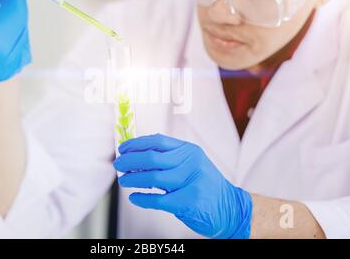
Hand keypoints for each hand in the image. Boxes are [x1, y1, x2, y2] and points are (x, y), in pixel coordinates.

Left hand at [113, 134, 252, 238]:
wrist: (231, 208)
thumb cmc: (205, 186)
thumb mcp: (191, 164)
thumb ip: (168, 159)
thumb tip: (136, 156)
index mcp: (189, 150)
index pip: (157, 141)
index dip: (136, 144)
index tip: (122, 148)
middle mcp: (190, 162)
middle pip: (151, 158)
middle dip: (130, 161)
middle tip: (118, 165)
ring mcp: (191, 181)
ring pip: (152, 178)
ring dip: (133, 179)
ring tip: (124, 181)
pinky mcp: (189, 201)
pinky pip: (158, 199)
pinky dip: (143, 199)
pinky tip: (135, 198)